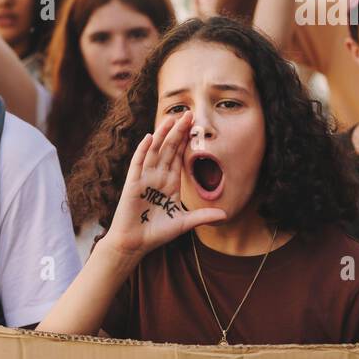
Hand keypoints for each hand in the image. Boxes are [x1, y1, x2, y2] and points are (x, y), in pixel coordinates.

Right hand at [101, 111, 225, 258]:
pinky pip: (138, 163)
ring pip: (155, 151)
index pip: (179, 157)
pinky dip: (143, 150)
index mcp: (169, 183)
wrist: (134, 244)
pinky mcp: (133, 184)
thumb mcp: (183, 223)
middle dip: (178, 132)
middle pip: (169, 149)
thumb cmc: (156, 232)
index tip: (195, 126)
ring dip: (162, 135)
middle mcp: (157, 177)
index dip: (186, 141)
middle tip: (189, 114)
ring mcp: (144, 178)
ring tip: (172, 119)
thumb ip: (202, 216)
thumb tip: (225, 214)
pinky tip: (149, 137)